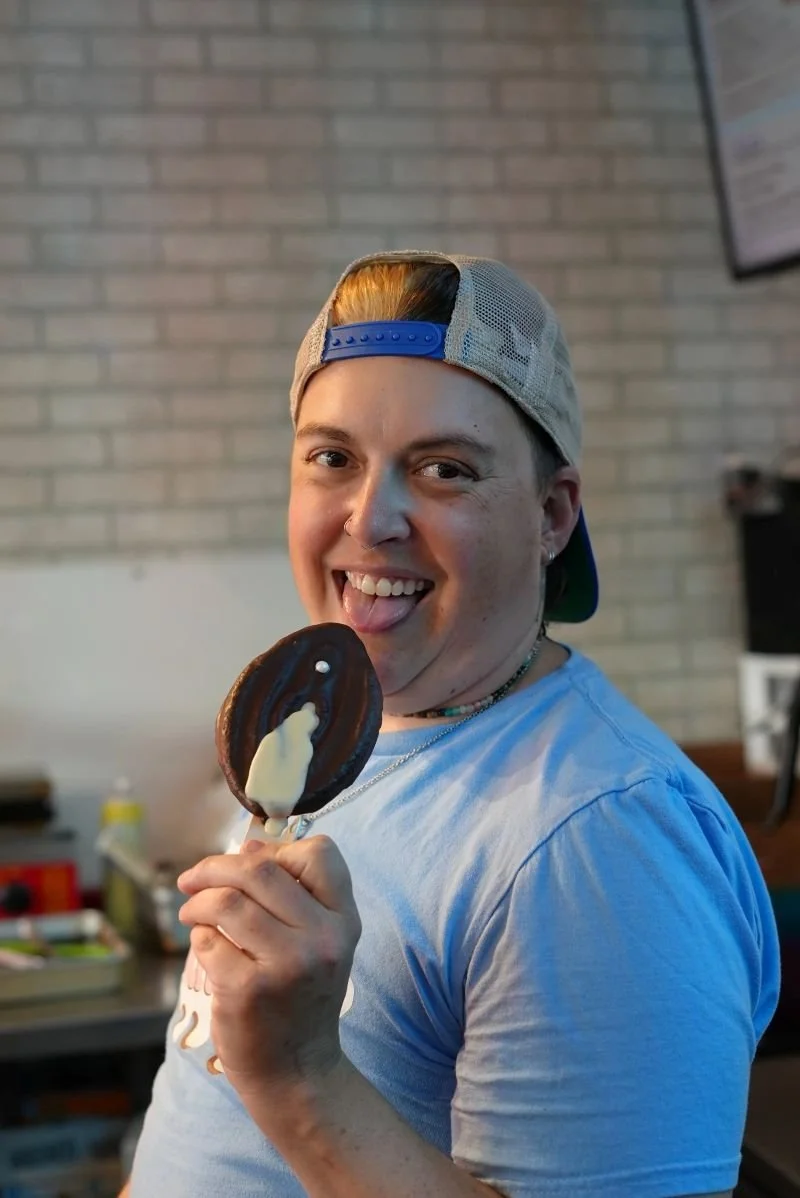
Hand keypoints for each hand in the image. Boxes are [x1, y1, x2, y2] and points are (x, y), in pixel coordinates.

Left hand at [176, 835, 360, 1101]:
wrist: (297, 1072)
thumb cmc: (300, 997)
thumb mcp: (315, 942)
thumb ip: (290, 893)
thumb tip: (247, 847)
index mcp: (344, 920)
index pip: (320, 853)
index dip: (277, 852)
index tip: (250, 866)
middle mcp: (322, 939)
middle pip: (259, 871)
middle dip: (214, 867)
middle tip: (192, 879)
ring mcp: (286, 966)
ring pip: (227, 902)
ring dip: (198, 902)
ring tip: (191, 913)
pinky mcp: (247, 992)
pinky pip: (207, 941)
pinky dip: (197, 937)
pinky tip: (205, 949)